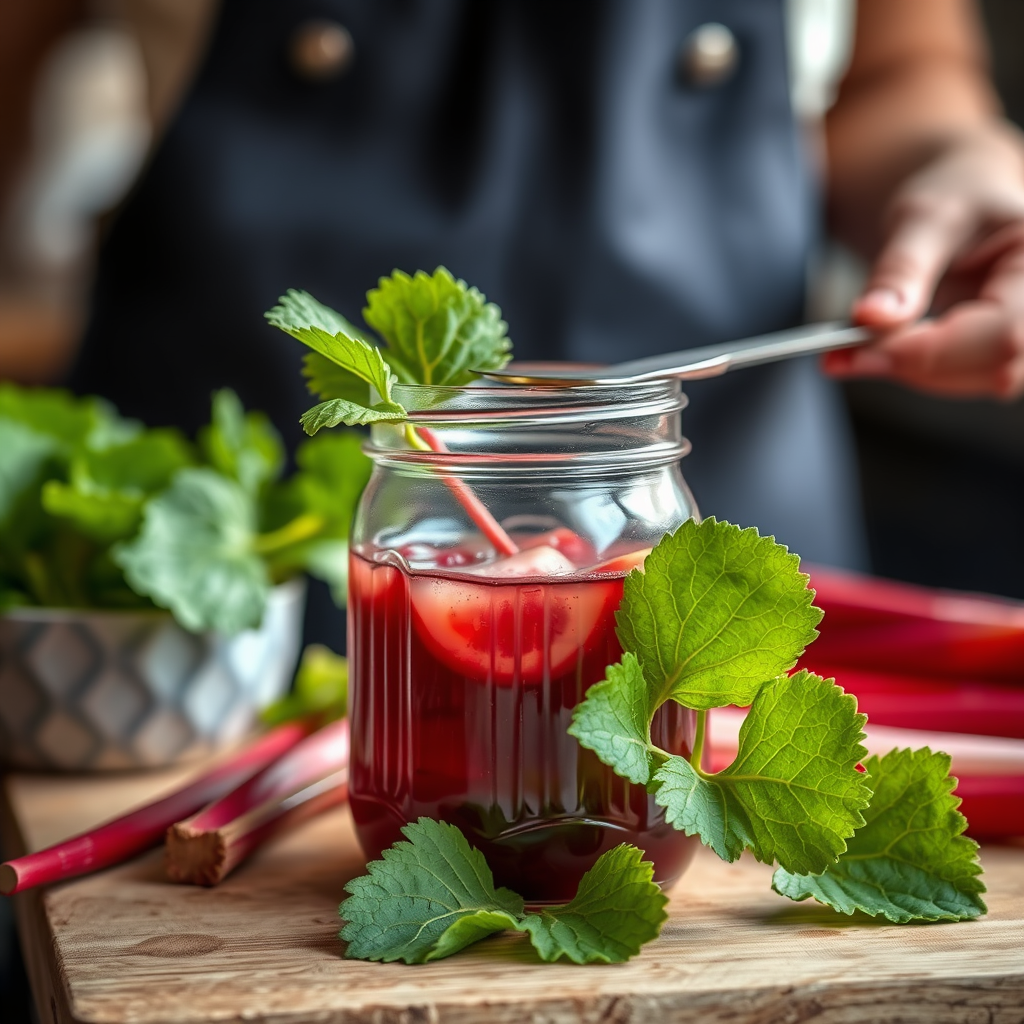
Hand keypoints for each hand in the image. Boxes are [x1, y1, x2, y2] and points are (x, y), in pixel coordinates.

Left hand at [823, 127, 1023, 398]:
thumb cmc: (953, 197)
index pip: (1002, 332)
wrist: (962, 202)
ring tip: (852, 350)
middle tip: (841, 357)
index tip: (856, 352)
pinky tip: (879, 352)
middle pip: (996, 366)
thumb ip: (900, 269)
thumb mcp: (922, 216)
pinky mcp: (1004, 351)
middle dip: (916, 367)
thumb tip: (870, 319)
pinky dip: (916, 372)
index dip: (930, 352)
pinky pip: (965, 380)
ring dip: (912, 373)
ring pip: (980, 382)